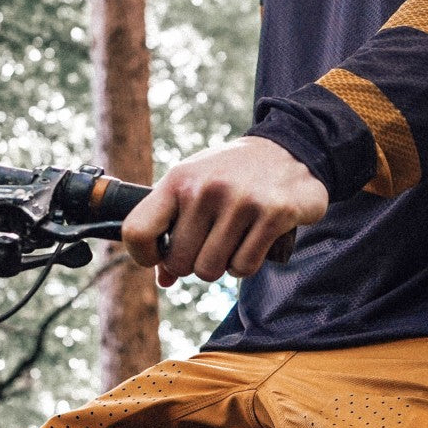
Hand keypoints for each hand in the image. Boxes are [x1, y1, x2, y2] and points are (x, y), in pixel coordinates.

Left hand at [121, 137, 327, 285]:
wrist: (290, 148)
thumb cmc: (233, 175)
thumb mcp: (196, 188)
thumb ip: (174, 229)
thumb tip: (164, 279)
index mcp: (179, 180)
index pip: (137, 230)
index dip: (143, 254)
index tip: (159, 257)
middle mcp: (206, 189)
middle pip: (180, 262)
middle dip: (193, 264)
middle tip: (210, 247)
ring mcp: (240, 201)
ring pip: (211, 269)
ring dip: (222, 266)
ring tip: (233, 242)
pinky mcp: (273, 214)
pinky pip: (243, 267)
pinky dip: (245, 266)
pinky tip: (252, 244)